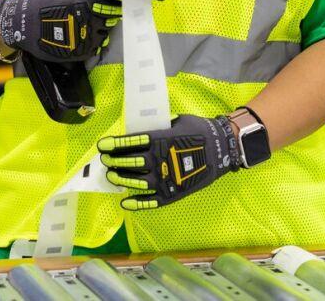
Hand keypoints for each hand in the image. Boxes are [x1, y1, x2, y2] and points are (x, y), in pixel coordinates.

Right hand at [0, 0, 119, 61]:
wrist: (23, 22)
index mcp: (87, 4)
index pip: (110, 5)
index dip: (112, 3)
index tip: (112, 3)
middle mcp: (89, 22)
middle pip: (109, 20)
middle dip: (108, 16)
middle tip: (104, 14)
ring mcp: (84, 40)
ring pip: (103, 35)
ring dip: (101, 29)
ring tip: (95, 25)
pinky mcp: (78, 53)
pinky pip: (94, 49)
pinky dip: (93, 43)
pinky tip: (87, 37)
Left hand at [97, 115, 239, 209]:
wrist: (222, 150)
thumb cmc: (200, 131)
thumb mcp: (179, 121)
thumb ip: (159, 127)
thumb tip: (141, 129)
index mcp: (160, 140)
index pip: (131, 142)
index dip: (115, 144)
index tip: (102, 145)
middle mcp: (160, 160)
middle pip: (130, 162)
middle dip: (114, 161)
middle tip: (105, 160)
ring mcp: (165, 179)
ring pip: (136, 181)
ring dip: (121, 178)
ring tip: (111, 176)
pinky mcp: (172, 193)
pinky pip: (150, 201)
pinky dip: (136, 202)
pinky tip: (125, 202)